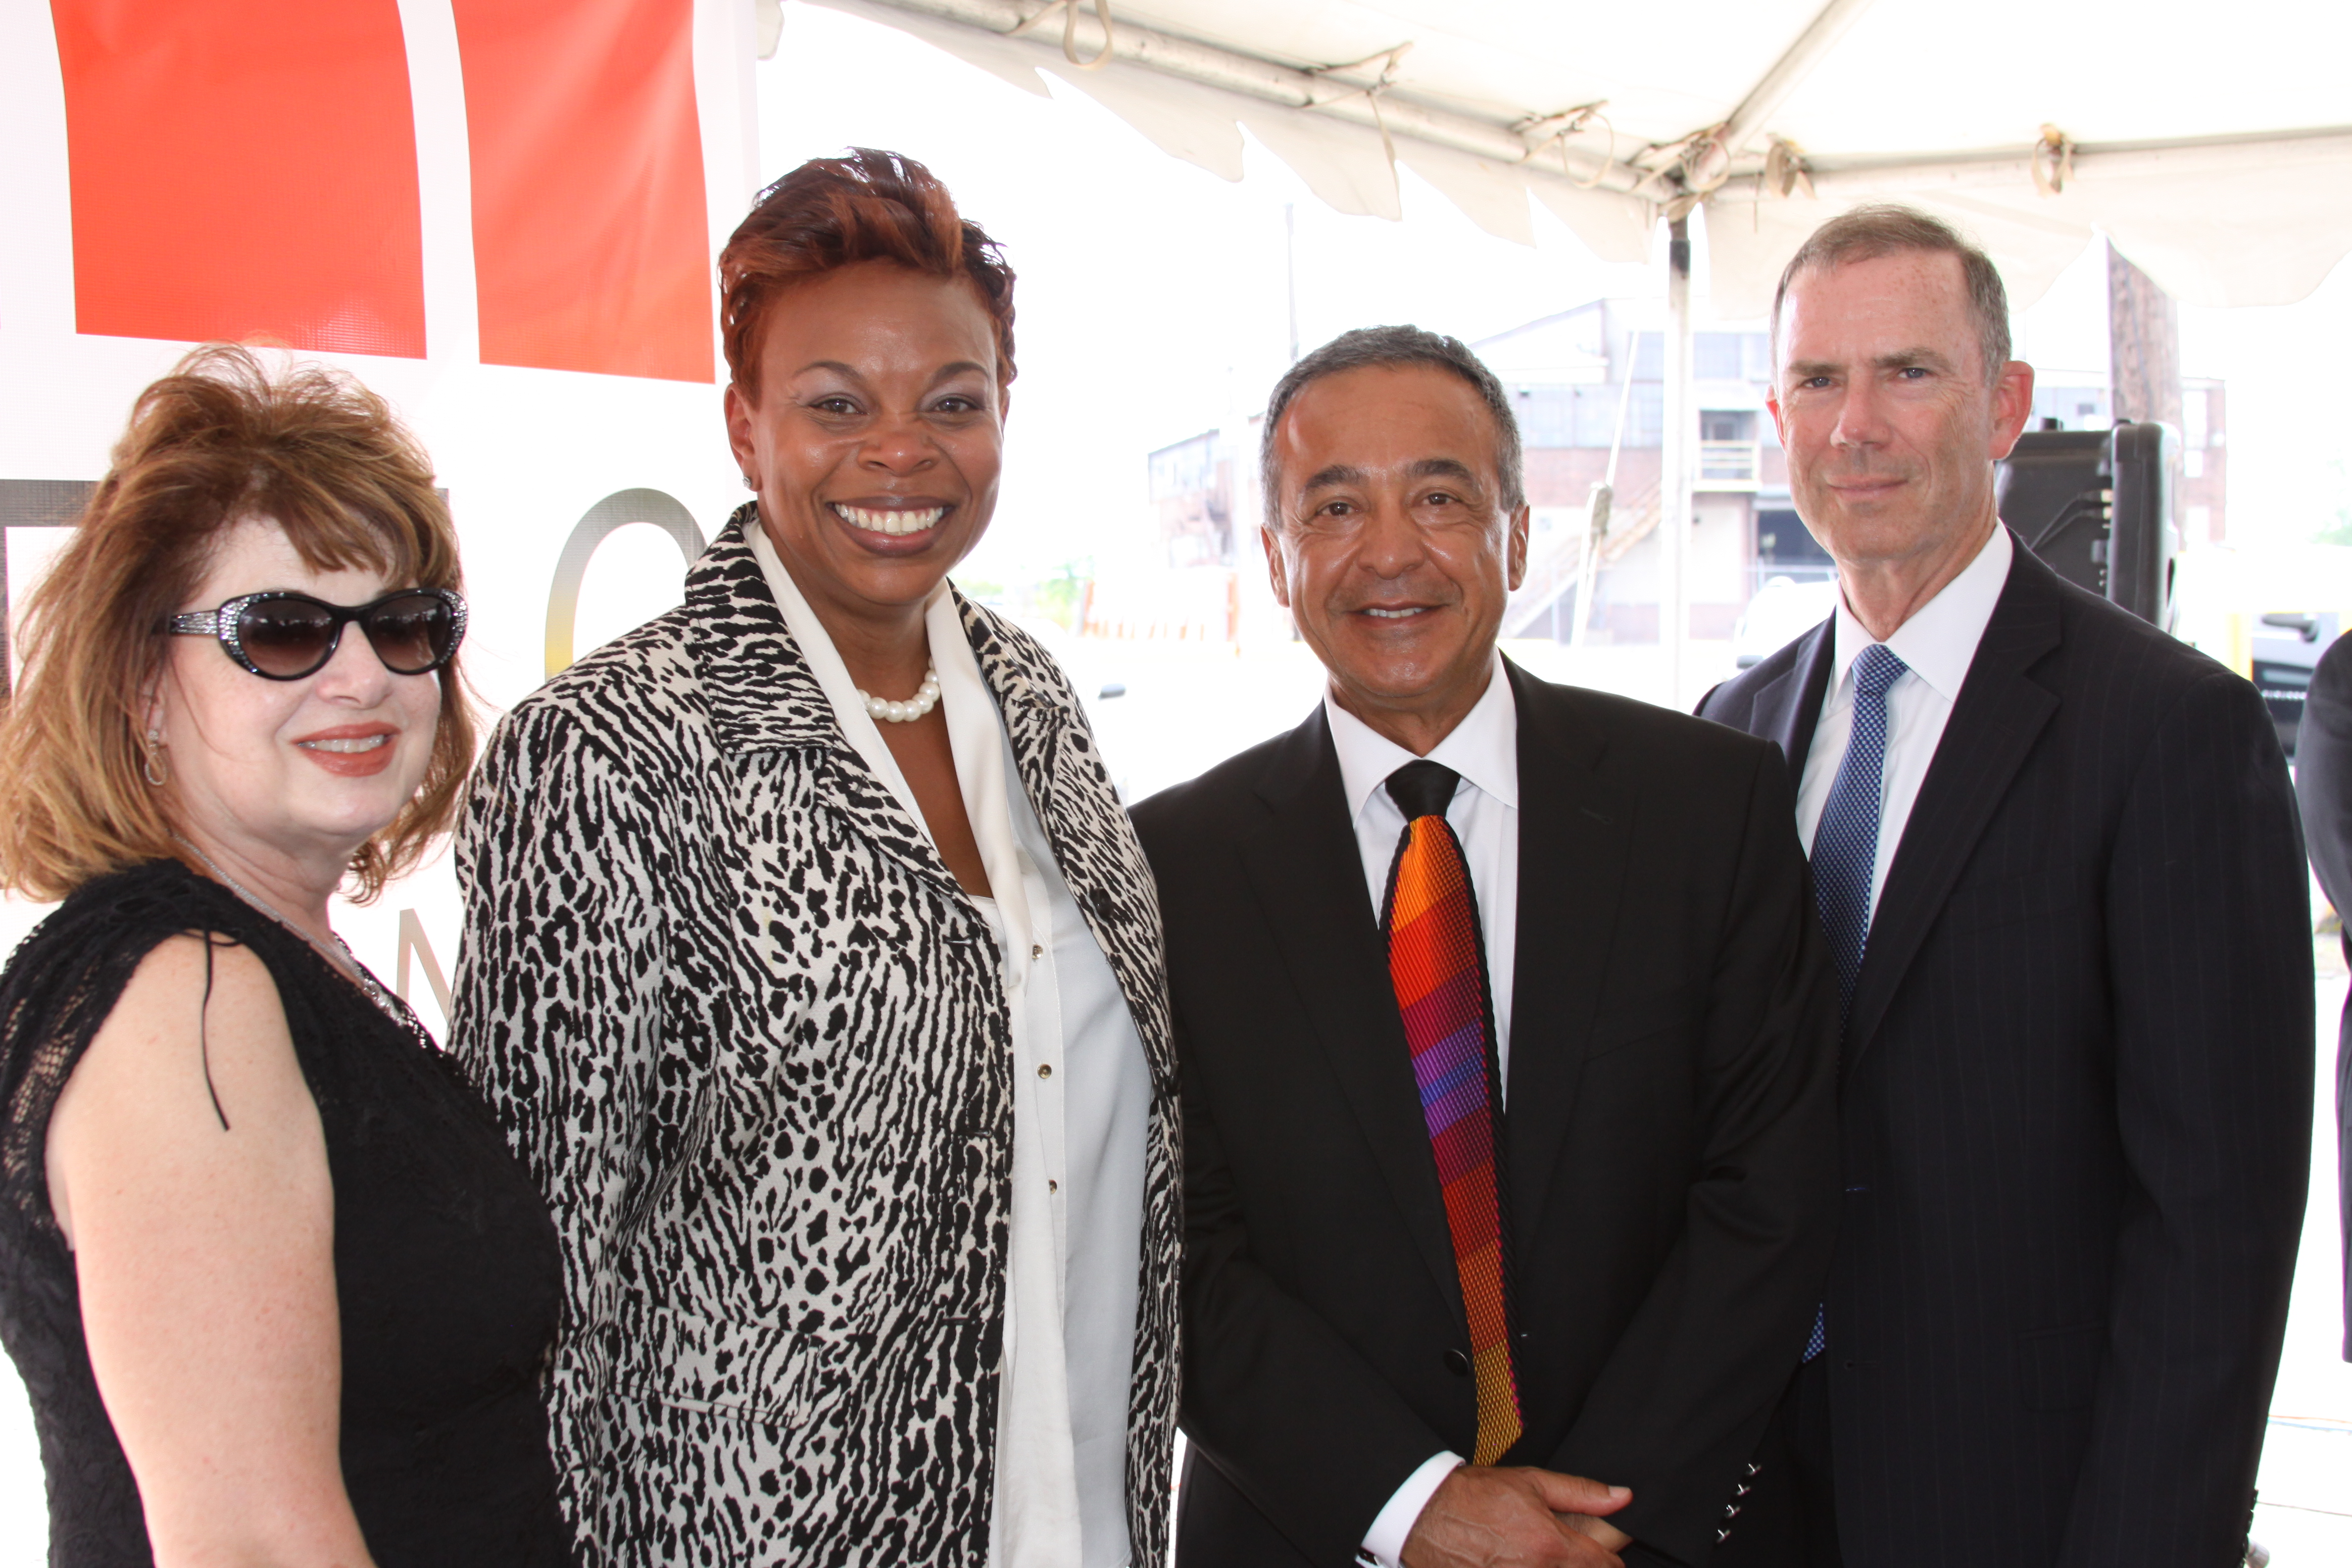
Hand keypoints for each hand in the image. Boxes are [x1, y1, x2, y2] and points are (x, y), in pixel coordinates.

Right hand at [1399, 1465, 1632, 1567]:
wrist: (1426, 1514)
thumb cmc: (1474, 1495)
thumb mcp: (1531, 1483)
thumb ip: (1582, 1493)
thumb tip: (1622, 1497)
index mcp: (1550, 1544)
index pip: (1603, 1565)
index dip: (1609, 1559)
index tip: (1604, 1555)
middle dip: (1581, 1565)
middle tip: (1560, 1549)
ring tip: (1534, 1554)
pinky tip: (1516, 1561)